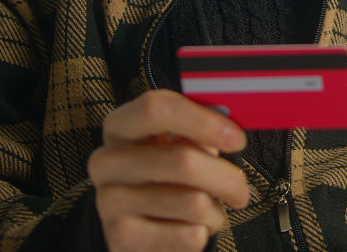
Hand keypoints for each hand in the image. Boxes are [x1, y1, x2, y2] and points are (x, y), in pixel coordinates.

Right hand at [89, 89, 250, 251]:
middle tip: (240, 188)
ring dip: (214, 211)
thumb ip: (200, 130)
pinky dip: (202, 233)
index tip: (236, 138)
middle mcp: (106, 161)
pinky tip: (187, 227)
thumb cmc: (164, 176)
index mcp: (120, 126)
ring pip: (193, 202)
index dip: (204, 122)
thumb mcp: (177, 145)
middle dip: (226, 177)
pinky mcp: (122, 238)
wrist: (135, 225)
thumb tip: (232, 127)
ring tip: (206, 210)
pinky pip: (189, 236)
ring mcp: (109, 201)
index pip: (157, 109)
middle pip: (183, 160)